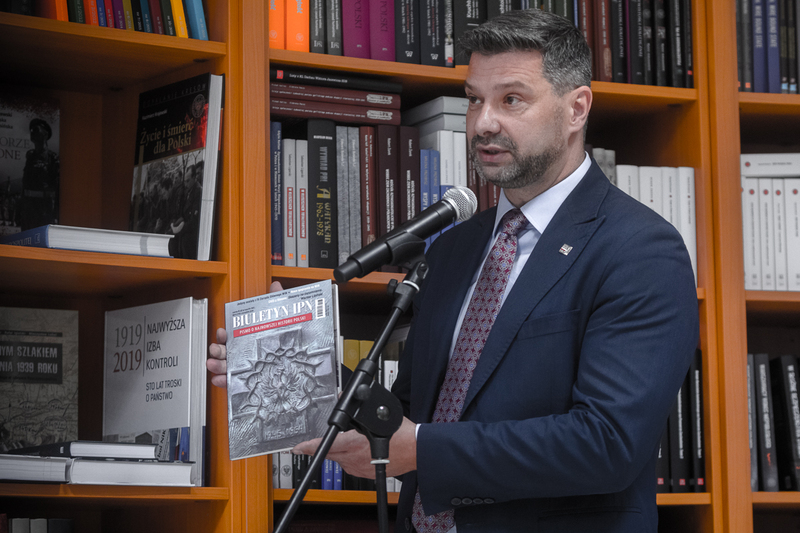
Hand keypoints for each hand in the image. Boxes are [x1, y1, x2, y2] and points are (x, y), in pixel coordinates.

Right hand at [207, 281, 283, 387]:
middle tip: (215, 349)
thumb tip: (276, 285)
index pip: (233, 334)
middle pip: (226, 350)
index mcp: (250, 337)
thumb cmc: (290, 340)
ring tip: (213, 364)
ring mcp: (247, 367)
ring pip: (227, 366)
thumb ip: (278, 302)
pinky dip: (224, 381)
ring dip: (217, 365)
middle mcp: (246, 352)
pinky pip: (234, 382)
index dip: (225, 333)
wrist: (304, 361)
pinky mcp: (250, 380)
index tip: (223, 332)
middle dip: (217, 349)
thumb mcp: (284, 319)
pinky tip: (219, 379)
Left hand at [292, 417, 417, 478]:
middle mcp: (353, 459)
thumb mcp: (378, 413)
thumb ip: (358, 407)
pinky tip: (356, 450)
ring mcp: (359, 469)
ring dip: (337, 451)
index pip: (324, 445)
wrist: (416, 450)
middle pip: (329, 453)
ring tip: (342, 442)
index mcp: (354, 445)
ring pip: (339, 460)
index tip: (297, 447)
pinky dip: (348, 457)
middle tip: (311, 444)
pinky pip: (349, 465)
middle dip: (320, 448)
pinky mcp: (365, 474)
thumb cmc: (401, 434)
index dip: (308, 446)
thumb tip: (345, 397)